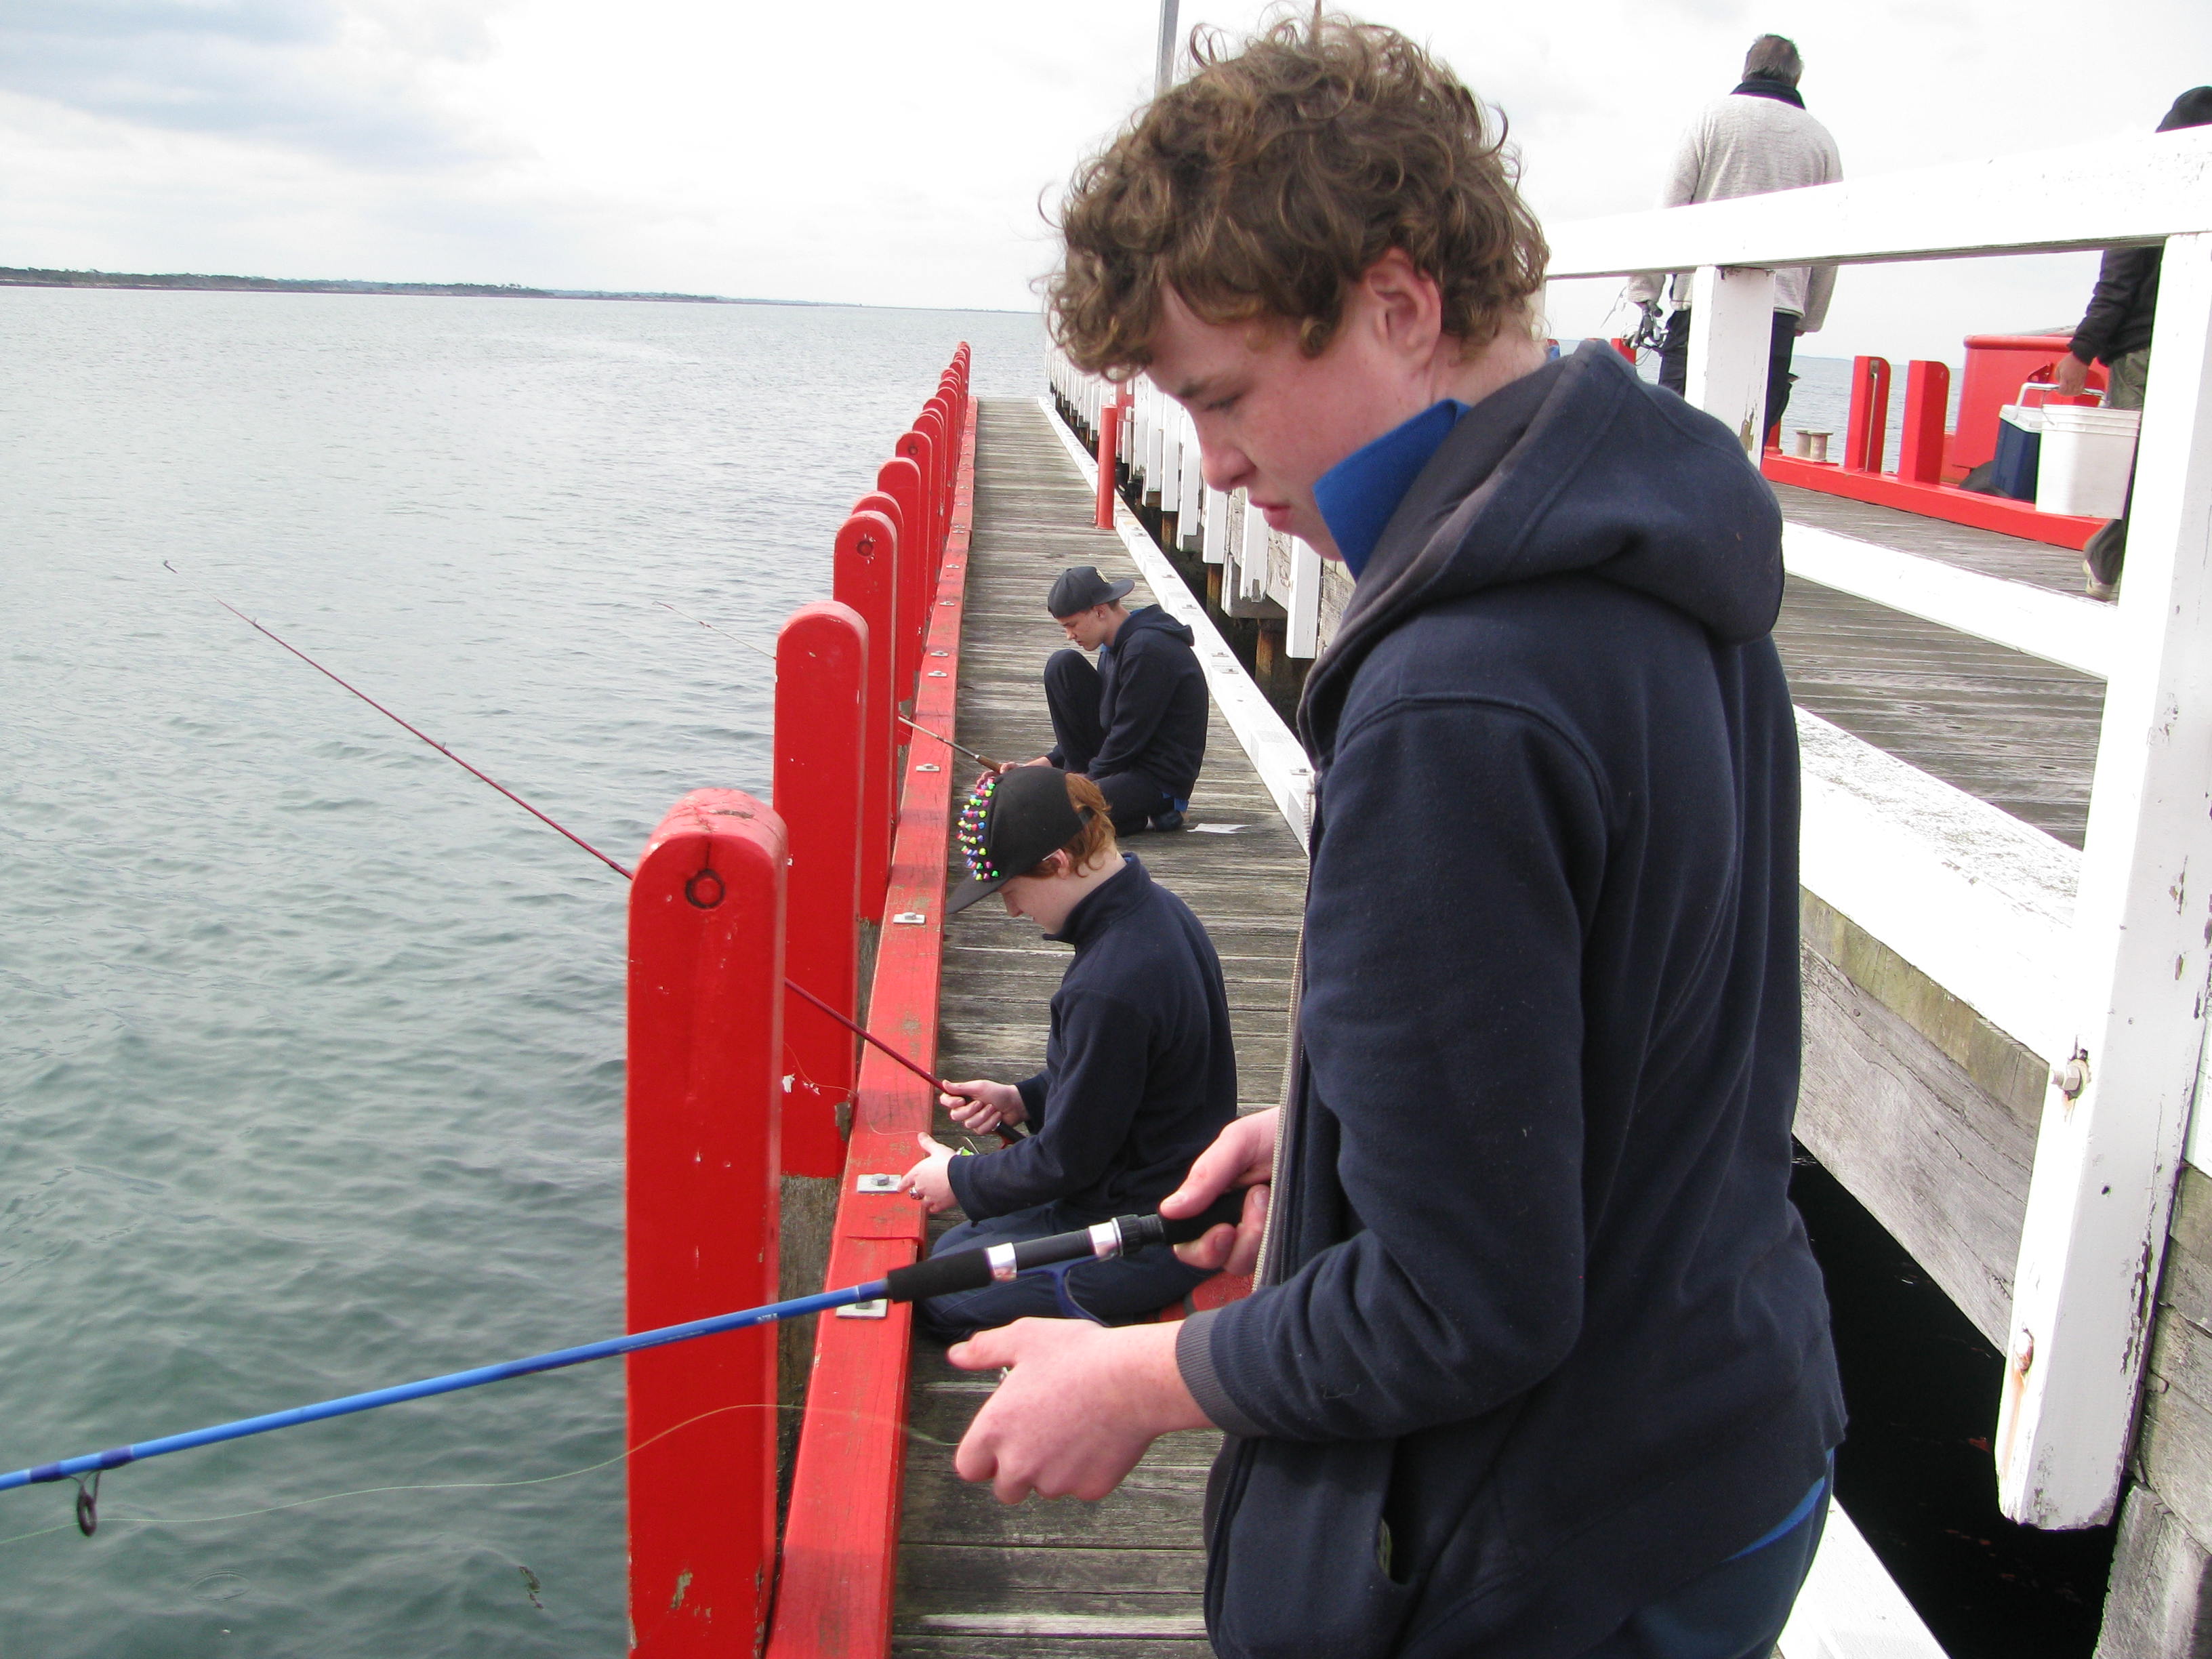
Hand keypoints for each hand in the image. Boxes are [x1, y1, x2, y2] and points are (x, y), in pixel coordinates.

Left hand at [901, 1133, 957, 1212]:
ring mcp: (930, 1197)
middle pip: (916, 1191)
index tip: (899, 1188)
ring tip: (930, 1196)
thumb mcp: (937, 1149)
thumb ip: (927, 1143)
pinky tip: (936, 1205)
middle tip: (926, 1186)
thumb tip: (921, 1136)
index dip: (902, 1184)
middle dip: (920, 1190)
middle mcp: (921, 1187)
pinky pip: (933, 1208)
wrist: (961, 1176)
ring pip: (924, 1201)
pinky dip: (934, 1207)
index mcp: (917, 1174)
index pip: (905, 1181)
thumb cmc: (949, 1163)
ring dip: (926, 1199)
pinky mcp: (939, 1204)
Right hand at [941, 1079, 1025, 1133]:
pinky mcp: (982, 1128)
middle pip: (955, 1116)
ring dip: (984, 1115)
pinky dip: (991, 1121)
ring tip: (993, 1108)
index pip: (946, 1100)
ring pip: (969, 1124)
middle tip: (981, 1103)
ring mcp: (973, 1120)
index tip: (961, 1100)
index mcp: (963, 1097)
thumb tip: (944, 1083)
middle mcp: (965, 1109)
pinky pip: (980, 1130)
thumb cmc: (998, 1093)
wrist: (1014, 1104)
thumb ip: (961, 1087)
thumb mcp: (979, 1087)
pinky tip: (997, 1116)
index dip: (950, 1102)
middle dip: (970, 1110)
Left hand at [950, 1319, 1208, 1502]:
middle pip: (1006, 1487)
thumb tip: (956, 1355)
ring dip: (1053, 1468)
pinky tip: (1098, 1436)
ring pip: (1045, 1486)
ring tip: (1074, 1425)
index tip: (1001, 1438)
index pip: (969, 1468)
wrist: (1134, 1379)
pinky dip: (1086, 1469)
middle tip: (1041, 1433)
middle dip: (1018, 1468)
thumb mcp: (1025, 1338)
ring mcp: (1056, 1482)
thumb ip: (984, 1350)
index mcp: (995, 1432)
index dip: (982, 1455)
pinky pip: (1081, 1486)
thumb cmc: (1079, 1356)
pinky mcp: (1090, 1488)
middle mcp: (1020, 1465)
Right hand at [1162, 1107, 1277, 1274]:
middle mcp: (1235, 1223)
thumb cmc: (1281, 1131)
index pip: (1188, 1242)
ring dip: (1256, 1234)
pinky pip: (1274, 1260)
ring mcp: (1263, 1235)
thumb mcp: (1239, 1142)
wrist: (1325, 1130)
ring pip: (1244, 1263)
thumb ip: (1205, 1175)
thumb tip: (1169, 1210)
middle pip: (1216, 1260)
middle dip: (1229, 1244)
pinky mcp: (1288, 1242)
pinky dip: (1278, 1240)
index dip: (1197, 1247)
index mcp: (1214, 1201)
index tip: (1221, 1232)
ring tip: (1269, 1195)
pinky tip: (1286, 1211)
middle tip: (1250, 1209)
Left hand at [2053, 352, 2091, 397]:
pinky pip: (2081, 389)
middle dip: (2064, 393)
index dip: (2059, 391)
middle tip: (2062, 390)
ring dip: (2070, 393)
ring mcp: (2078, 381)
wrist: (2080, 356)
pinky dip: (2077, 391)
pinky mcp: (2083, 380)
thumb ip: (2057, 376)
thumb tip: (2059, 382)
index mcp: (2065, 377)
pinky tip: (2074, 389)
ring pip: (2075, 392)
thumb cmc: (2070, 360)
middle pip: (2068, 393)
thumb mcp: (2059, 367)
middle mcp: (2072, 380)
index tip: (2058, 389)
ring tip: (2068, 390)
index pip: (2062, 390)